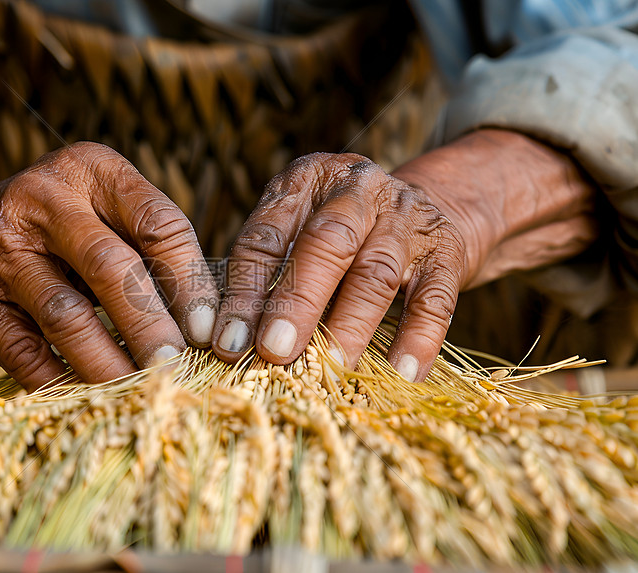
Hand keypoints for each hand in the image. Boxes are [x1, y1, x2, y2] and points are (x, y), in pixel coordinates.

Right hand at [0, 143, 218, 387]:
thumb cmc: (44, 235)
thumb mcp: (93, 215)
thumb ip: (143, 250)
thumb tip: (207, 321)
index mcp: (90, 171)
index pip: (157, 222)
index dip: (189, 280)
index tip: (206, 329)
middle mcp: (43, 198)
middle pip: (112, 267)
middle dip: (151, 325)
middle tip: (177, 367)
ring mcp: (0, 247)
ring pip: (67, 314)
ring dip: (109, 360)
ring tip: (140, 389)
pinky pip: (24, 350)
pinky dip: (59, 379)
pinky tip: (87, 396)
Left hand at [211, 129, 595, 381]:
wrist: (432, 206)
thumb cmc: (343, 235)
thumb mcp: (300, 232)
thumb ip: (270, 276)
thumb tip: (233, 344)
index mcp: (306, 181)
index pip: (267, 234)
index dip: (245, 290)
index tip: (228, 341)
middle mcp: (357, 189)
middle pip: (326, 244)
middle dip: (297, 301)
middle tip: (275, 352)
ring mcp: (407, 216)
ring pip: (376, 272)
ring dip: (350, 325)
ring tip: (331, 370)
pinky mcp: (447, 249)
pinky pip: (434, 297)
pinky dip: (418, 338)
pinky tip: (401, 374)